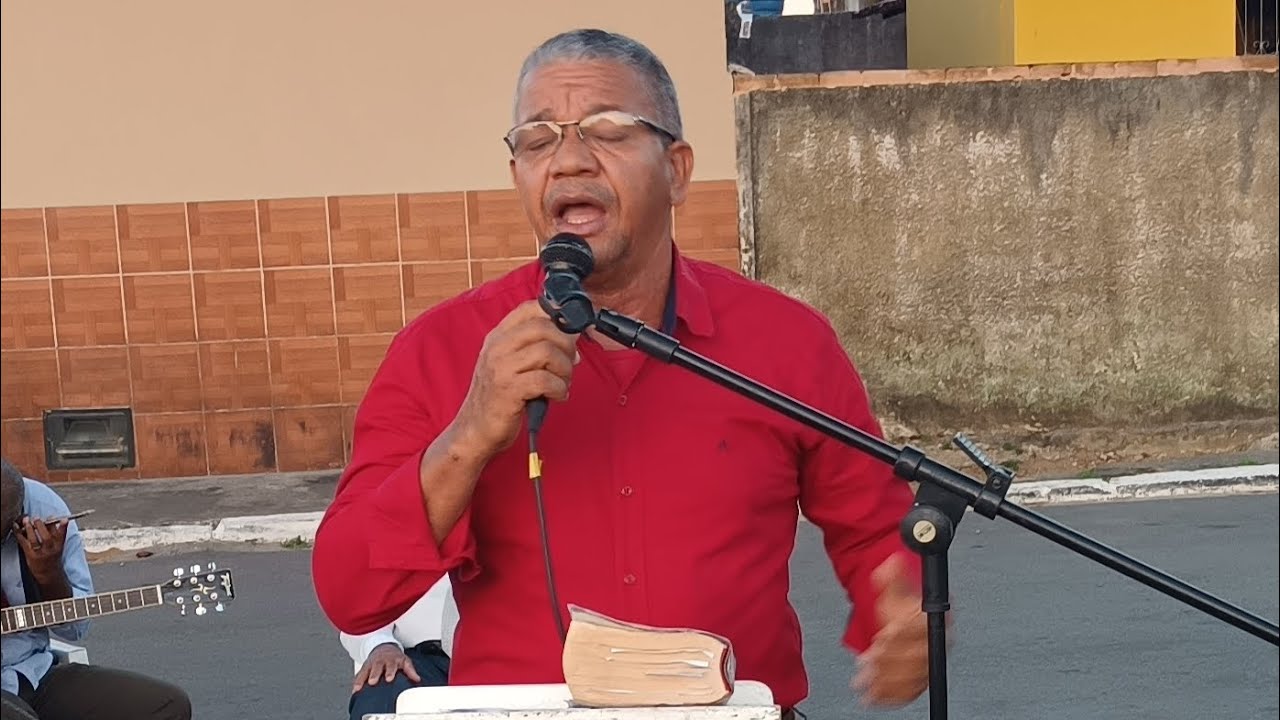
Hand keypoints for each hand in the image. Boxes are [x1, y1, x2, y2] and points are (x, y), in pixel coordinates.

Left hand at [13, 517, 69, 581]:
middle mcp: (50, 550)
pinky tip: (17, 527)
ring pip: (34, 540)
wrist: (48, 573)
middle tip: (37, 518)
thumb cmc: (52, 557)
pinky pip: (24, 543)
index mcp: (59, 547)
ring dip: (30, 529)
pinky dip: (19, 534)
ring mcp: (39, 553)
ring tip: (26, 521)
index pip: (62, 535)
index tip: (64, 519)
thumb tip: (51, 519)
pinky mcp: (30, 555)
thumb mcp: (58, 546)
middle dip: (42, 526)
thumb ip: (55, 533)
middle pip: (47, 538)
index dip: (63, 527)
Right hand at [353, 643, 419, 691]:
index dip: (390, 672)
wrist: (383, 647)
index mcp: (391, 660)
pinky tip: (354, 689)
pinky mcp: (364, 667)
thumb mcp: (404, 661)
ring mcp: (371, 664)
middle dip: (374, 674)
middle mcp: (380, 661)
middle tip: (372, 681)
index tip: (389, 678)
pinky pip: (359, 674)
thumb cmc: (394, 657)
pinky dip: (356, 681)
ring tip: (358, 687)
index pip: (391, 665)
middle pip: (377, 667)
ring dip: (362, 679)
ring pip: (365, 670)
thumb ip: (410, 670)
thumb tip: (417, 679)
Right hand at [453, 299, 579, 455]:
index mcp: (498, 337)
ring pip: (547, 352)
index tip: (569, 333)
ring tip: (562, 383)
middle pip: (544, 327)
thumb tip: (572, 335)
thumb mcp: (511, 364)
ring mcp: (501, 368)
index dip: (557, 316)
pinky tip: (557, 396)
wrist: (474, 430)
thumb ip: (535, 347)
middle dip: (566, 345)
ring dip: (564, 370)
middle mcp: (497, 347)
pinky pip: (545, 380)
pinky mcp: (508, 391)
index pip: (530, 308)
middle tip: (570, 364)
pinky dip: (559, 389)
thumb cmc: (499, 397)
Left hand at [851, 553, 937, 706]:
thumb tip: (890, 561)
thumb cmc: (903, 606)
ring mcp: (930, 662)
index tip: (882, 637)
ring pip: (912, 677)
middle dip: (889, 661)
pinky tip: (874, 697)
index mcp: (934, 620)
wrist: (910, 618)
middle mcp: (937, 643)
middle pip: (915, 657)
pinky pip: (911, 691)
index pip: (919, 630)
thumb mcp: (894, 588)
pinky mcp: (923, 678)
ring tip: (864, 683)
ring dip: (887, 682)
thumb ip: (891, 577)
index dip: (900, 634)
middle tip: (868, 663)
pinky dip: (892, 697)